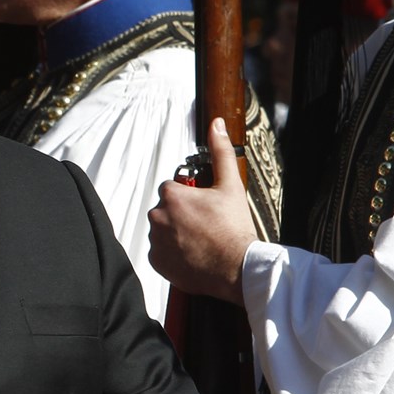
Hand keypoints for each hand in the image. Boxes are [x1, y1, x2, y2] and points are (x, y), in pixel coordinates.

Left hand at [147, 118, 255, 305]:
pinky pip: (160, 253)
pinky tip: (193, 255)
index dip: (190, 197)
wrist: (237, 268)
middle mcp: (157, 216)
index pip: (172, 189)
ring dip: (176, 234)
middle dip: (182, 215)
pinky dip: (172, 254)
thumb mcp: (231, 185)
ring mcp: (155, 241)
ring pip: (162, 230)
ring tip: (201, 241)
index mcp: (171, 195)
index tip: (205, 208)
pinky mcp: (157, 262)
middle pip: (166, 210)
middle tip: (205, 226)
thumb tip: (216, 124)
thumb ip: (220, 152)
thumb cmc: (234, 227)